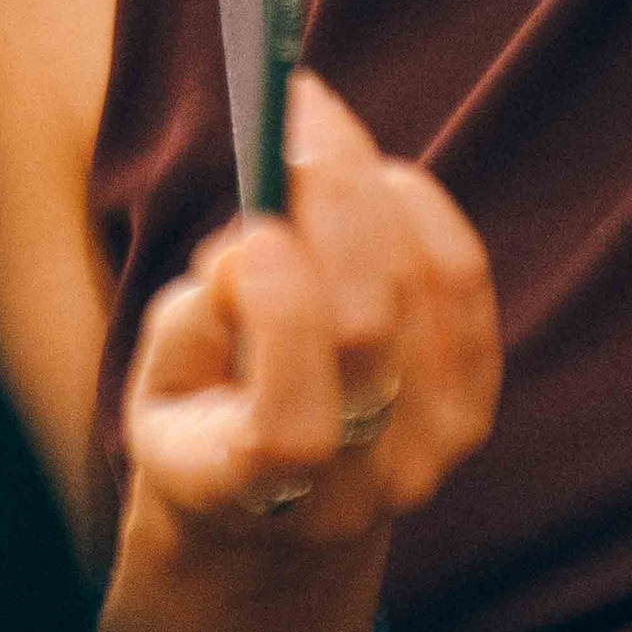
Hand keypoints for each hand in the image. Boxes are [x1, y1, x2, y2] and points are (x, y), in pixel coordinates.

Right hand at [99, 74, 501, 631]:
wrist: (279, 525)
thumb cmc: (199, 431)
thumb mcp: (156, 393)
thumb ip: (194, 324)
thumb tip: (259, 242)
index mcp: (260, 497)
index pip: (292, 422)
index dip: (281, 317)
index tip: (253, 231)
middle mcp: (363, 484)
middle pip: (373, 325)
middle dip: (332, 202)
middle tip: (296, 106)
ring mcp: (432, 449)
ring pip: (425, 287)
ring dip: (370, 190)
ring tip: (318, 133)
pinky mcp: (475, 408)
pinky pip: (463, 284)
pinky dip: (422, 213)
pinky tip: (377, 177)